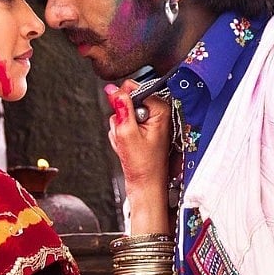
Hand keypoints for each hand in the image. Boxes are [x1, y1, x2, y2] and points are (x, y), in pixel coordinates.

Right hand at [104, 82, 170, 233]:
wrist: (145, 186)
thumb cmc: (143, 165)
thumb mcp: (127, 132)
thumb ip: (121, 107)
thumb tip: (113, 89)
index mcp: (160, 108)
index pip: (133, 88)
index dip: (122, 103)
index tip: (124, 119)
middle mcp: (157, 112)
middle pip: (126, 102)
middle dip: (120, 119)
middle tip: (126, 136)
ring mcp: (150, 121)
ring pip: (122, 114)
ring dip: (120, 129)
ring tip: (128, 144)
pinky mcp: (143, 130)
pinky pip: (123, 125)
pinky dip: (121, 135)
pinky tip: (127, 147)